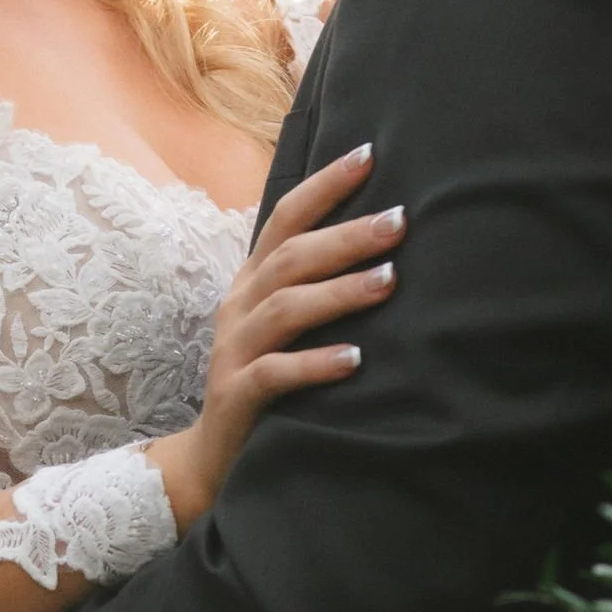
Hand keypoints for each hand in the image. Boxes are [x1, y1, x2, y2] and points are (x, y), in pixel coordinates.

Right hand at [149, 144, 399, 531]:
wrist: (213, 456)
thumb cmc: (266, 378)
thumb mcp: (285, 324)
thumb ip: (317, 283)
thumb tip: (388, 244)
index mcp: (252, 280)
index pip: (285, 218)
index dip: (324, 185)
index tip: (369, 155)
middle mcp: (240, 305)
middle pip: (291, 258)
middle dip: (346, 236)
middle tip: (398, 221)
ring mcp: (234, 350)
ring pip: (285, 308)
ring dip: (340, 292)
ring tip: (389, 281)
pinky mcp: (237, 394)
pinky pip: (275, 373)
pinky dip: (315, 363)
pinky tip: (355, 359)